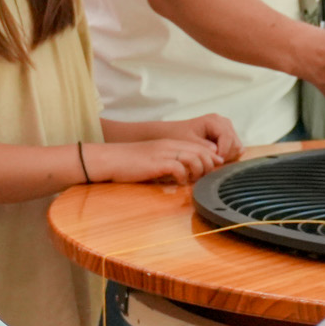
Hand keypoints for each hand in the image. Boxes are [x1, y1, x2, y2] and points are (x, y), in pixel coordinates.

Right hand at [94, 137, 220, 185]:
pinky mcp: (157, 163)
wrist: (111, 158)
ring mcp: (164, 153)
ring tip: (194, 180)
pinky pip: (179, 168)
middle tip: (205, 177)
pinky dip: (183, 177)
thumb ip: (169, 162)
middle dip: (209, 165)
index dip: (211, 157)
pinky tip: (179, 182)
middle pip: (201, 151)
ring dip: (199, 171)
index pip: (199, 146)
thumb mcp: (153, 159)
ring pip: (194, 158)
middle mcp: (170, 145)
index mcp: (170, 143)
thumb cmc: (130, 162)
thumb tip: (184, 174)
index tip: (213, 168)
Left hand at [157, 113, 242, 161]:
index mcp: (213, 120)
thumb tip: (216, 152)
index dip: (224, 151)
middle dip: (226, 154)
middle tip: (212, 162)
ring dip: (228, 156)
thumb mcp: (187, 142)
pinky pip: (235, 148)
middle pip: (235, 142)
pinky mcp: (227, 136)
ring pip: (237, 146)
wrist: (173, 132)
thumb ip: (202, 146)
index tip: (216, 161)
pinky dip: (228, 155)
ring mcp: (226, 128)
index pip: (227, 136)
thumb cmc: (178, 135)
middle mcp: (223, 122)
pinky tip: (216, 157)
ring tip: (213, 159)